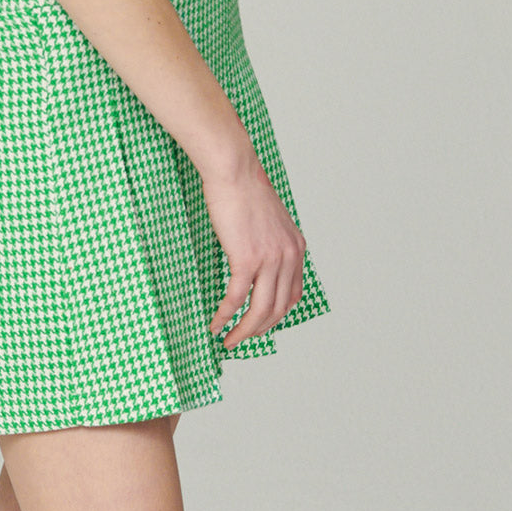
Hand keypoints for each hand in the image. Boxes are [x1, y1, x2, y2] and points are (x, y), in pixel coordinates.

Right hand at [202, 154, 305, 348]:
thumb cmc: (244, 188)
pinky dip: (226, 316)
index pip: (293, 294)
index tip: (261, 323)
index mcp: (296, 247)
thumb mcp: (269, 219)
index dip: (277, 314)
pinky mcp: (247, 259)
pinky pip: (236, 298)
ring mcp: (270, 259)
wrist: (234, 169)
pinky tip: (215, 324)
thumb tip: (257, 259)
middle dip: (259, 329)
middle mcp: (289, 256)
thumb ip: (270, 242)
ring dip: (244, 332)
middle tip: (242, 338)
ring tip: (229, 341)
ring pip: (260, 311)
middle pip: (279, 309)